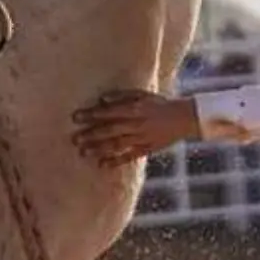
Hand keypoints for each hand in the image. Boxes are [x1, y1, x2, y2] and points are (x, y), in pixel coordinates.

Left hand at [71, 89, 200, 166]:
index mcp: (135, 109)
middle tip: (74, 139)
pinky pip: (129, 156)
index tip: (75, 118)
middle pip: (110, 130)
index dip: (92, 115)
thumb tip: (102, 99)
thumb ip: (122, 96)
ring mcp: (142, 138)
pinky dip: (115, 161)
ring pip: (116, 145)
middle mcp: (137, 124)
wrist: (184, 118)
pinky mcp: (146, 149)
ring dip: (98, 149)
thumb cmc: (160, 104)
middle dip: (91, 134)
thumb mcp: (143, 95)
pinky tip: (102, 165)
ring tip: (83, 152)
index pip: (109, 112)